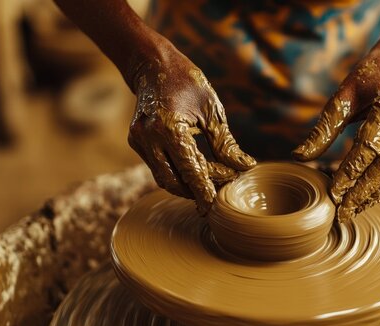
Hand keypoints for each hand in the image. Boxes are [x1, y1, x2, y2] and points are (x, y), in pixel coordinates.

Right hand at [128, 41, 255, 214]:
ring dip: (186, 184)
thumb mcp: (212, 109)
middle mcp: (149, 137)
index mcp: (168, 127)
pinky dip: (176, 172)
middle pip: (174, 182)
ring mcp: (138, 140)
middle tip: (220, 189)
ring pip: (163, 178)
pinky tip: (195, 169)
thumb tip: (244, 167)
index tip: (216, 208)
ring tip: (210, 182)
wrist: (153, 63)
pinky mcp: (136, 141)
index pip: (191, 170)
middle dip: (196, 190)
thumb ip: (225, 143)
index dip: (205, 191)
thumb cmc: (187, 82)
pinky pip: (158, 166)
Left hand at [293, 45, 379, 221]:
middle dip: (362, 193)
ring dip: (372, 195)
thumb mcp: (342, 98)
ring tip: (350, 212)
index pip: (368, 147)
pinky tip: (363, 200)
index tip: (332, 193)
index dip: (351, 173)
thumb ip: (323, 130)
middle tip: (340, 214)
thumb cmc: (367, 79)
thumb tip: (298, 157)